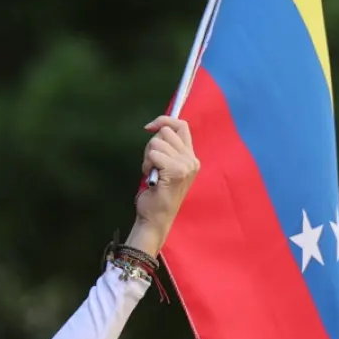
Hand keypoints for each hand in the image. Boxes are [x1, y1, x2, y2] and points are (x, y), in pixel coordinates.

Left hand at [133, 115, 200, 248]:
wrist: (156, 218)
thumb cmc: (157, 195)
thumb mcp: (164, 167)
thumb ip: (166, 149)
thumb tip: (157, 128)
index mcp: (190, 157)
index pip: (182, 125)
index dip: (164, 120)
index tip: (149, 127)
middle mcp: (191, 159)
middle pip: (166, 132)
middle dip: (151, 145)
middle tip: (151, 165)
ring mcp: (186, 165)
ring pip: (157, 143)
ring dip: (148, 158)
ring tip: (152, 174)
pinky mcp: (177, 171)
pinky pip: (155, 155)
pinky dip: (147, 164)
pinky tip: (151, 178)